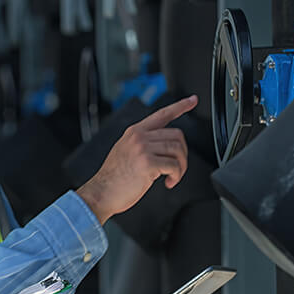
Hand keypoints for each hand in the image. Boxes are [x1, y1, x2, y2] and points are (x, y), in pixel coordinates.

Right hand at [76, 95, 197, 223]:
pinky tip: (168, 182)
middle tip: (178, 168)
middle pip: (177, 135)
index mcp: (134, 132)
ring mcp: (143, 149)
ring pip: (177, 150)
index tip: (192, 100)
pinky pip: (174, 165)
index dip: (180, 106)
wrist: (101, 193)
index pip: (162, 114)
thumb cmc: (113, 178)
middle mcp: (139, 137)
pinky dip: (176, 176)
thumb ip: (143, 144)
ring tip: (172, 176)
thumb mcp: (125, 151)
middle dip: (183, 154)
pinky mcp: (147, 163)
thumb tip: (165, 147)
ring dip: (181, 167)